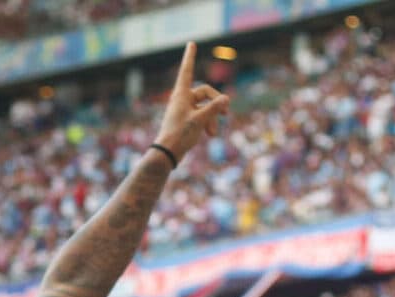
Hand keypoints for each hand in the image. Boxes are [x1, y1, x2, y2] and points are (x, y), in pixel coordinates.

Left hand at [153, 43, 231, 161]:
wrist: (168, 153)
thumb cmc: (180, 134)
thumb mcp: (200, 120)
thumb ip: (214, 108)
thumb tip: (226, 99)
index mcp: (181, 94)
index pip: (187, 71)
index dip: (190, 57)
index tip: (191, 43)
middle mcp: (182, 99)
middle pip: (205, 93)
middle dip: (216, 104)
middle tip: (226, 113)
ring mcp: (185, 110)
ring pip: (205, 107)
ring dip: (212, 118)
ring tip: (213, 134)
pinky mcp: (187, 120)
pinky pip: (202, 116)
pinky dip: (207, 123)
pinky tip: (208, 135)